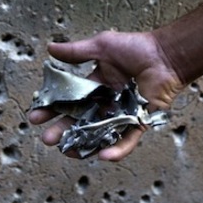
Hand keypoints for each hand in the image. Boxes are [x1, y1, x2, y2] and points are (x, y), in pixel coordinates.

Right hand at [28, 30, 184, 160]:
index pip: (69, 100)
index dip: (53, 108)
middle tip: (47, 138)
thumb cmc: (136, 48)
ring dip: (83, 144)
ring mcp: (121, 114)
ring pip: (99, 134)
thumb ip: (76, 52)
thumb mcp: (101, 47)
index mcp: (96, 85)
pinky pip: (126, 140)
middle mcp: (106, 102)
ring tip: (67, 150)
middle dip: (62, 130)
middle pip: (80, 121)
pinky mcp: (138, 123)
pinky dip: (116, 149)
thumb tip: (49, 48)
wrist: (165, 55)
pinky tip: (103, 155)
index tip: (37, 115)